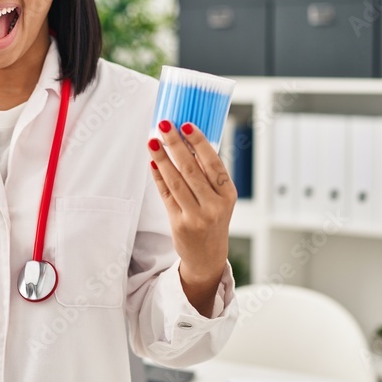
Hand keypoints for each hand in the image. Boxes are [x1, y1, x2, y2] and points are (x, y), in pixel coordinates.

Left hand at [147, 120, 236, 314]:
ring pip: (176, 181)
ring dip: (162, 158)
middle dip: (175, 144)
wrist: (208, 256)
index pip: (213, 163)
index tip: (186, 125)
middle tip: (164, 126)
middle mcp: (215, 205)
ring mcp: (197, 216)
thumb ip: (208, 175)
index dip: (199, 142)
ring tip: (153, 141)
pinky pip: (166, 195)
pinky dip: (158, 178)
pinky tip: (153, 163)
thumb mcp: (220, 199)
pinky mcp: (180, 224)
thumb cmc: (213, 219)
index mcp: (228, 194)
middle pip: (191, 169)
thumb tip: (186, 142)